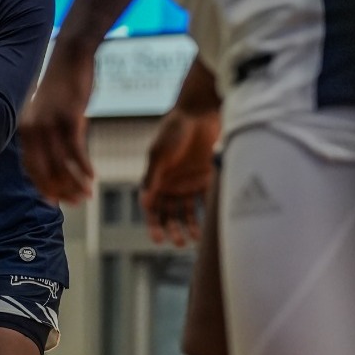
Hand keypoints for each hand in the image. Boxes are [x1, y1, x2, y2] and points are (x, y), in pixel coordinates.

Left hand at [19, 41, 96, 203]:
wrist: (70, 56)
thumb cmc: (62, 86)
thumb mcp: (47, 112)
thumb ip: (46, 134)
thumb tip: (53, 158)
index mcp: (25, 130)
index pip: (30, 168)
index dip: (42, 187)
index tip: (54, 201)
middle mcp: (33, 130)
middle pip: (44, 171)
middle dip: (60, 191)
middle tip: (76, 202)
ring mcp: (50, 124)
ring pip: (61, 165)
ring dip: (75, 184)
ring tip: (87, 195)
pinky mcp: (69, 118)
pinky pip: (76, 152)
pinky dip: (84, 168)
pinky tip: (93, 178)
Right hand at [140, 107, 219, 245]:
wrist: (200, 113)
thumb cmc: (174, 130)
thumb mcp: (160, 153)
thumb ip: (152, 177)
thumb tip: (143, 202)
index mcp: (156, 179)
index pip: (152, 207)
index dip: (153, 224)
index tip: (158, 239)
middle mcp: (171, 184)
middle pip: (169, 213)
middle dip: (172, 229)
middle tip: (179, 242)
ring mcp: (188, 182)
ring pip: (187, 211)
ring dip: (189, 226)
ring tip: (195, 239)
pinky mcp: (206, 178)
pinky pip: (206, 200)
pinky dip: (207, 213)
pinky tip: (210, 225)